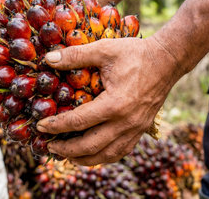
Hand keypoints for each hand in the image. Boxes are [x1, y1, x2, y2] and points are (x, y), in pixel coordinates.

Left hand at [36, 36, 181, 165]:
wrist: (167, 60)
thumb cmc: (135, 53)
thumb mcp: (104, 49)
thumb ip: (75, 55)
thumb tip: (48, 59)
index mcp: (115, 104)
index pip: (78, 122)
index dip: (56, 126)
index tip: (40, 126)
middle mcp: (126, 122)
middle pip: (91, 146)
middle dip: (67, 149)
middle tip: (49, 145)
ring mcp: (136, 129)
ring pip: (107, 155)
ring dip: (84, 159)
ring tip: (66, 156)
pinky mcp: (141, 129)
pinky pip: (120, 151)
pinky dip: (103, 156)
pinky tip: (91, 153)